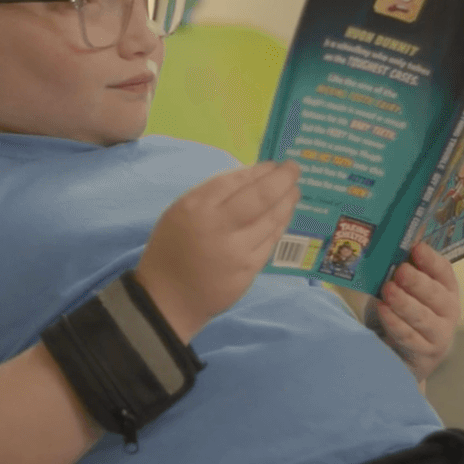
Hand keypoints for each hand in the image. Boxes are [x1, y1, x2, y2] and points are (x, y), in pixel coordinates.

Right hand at [134, 161, 299, 340]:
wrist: (169, 299)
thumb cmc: (173, 249)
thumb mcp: (181, 212)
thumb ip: (212, 194)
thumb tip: (251, 176)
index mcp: (197, 208)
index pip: (236, 180)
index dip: (260, 170)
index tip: (274, 164)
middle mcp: (219, 226)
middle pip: (261, 196)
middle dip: (283, 179)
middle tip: (294, 169)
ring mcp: (238, 251)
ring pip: (272, 219)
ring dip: (287, 201)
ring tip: (294, 190)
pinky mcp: (249, 270)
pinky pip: (271, 240)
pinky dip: (280, 224)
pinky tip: (284, 215)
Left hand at [367, 242, 459, 383]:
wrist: (400, 355)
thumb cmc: (401, 313)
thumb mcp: (403, 288)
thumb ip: (403, 266)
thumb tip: (396, 239)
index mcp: (446, 289)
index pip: (444, 272)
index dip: (431, 260)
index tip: (416, 248)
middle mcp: (449, 311)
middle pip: (436, 295)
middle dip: (417, 282)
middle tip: (400, 271)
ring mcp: (440, 334)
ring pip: (423, 317)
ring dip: (405, 302)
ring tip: (388, 289)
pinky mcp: (425, 354)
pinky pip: (409, 337)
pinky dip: (396, 323)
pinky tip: (383, 311)